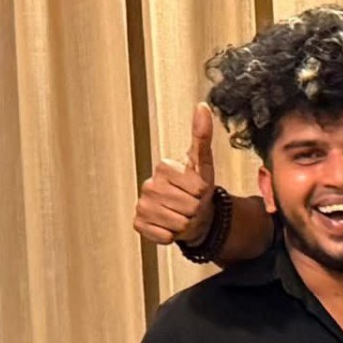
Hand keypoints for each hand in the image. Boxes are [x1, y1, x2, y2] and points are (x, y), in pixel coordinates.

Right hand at [134, 103, 217, 244]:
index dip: (203, 194)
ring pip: (178, 223)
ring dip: (185, 224)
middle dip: (195, 210)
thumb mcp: (203, 164)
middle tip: (191, 205)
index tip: (197, 190)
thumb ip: (202, 137)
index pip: (197, 189)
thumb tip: (202, 107)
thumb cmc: (197, 190)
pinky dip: (171, 235)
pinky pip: (163, 236)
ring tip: (182, 215)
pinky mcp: (138, 224)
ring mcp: (142, 204)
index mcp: (164, 167)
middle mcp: (149, 184)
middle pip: (188, 208)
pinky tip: (169, 226)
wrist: (191, 215)